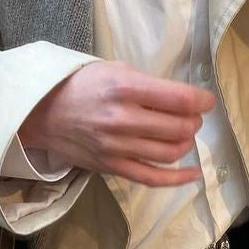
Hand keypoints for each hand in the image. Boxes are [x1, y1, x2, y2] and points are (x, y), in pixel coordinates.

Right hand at [18, 61, 215, 186]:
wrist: (41, 112)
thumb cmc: (80, 85)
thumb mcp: (114, 69)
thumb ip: (147, 84)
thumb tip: (182, 98)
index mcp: (125, 88)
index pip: (179, 99)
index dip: (201, 101)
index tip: (206, 101)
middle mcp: (122, 119)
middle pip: (179, 127)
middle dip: (193, 121)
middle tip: (191, 116)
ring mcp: (117, 147)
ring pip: (170, 152)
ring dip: (185, 143)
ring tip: (183, 134)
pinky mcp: (112, 167)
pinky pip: (153, 178)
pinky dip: (178, 179)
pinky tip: (194, 174)